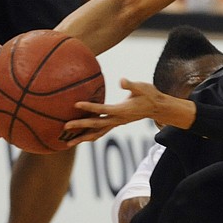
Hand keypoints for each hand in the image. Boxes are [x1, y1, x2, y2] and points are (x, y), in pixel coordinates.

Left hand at [63, 79, 195, 145]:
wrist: (158, 107)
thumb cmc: (149, 95)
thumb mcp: (141, 87)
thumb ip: (130, 84)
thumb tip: (121, 80)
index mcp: (121, 110)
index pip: (102, 109)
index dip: (89, 107)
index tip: (76, 104)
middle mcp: (117, 119)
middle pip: (95, 125)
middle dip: (80, 127)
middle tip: (64, 127)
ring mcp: (116, 123)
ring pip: (97, 133)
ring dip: (82, 138)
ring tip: (67, 142)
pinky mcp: (116, 123)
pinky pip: (100, 132)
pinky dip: (89, 135)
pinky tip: (80, 136)